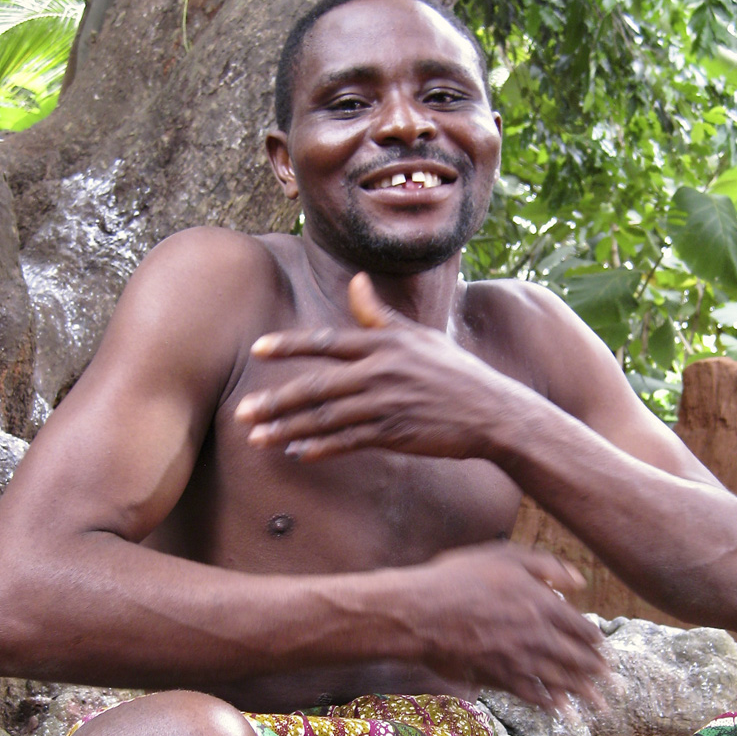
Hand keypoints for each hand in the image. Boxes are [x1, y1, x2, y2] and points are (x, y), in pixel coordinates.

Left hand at [235, 273, 522, 460]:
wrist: (493, 412)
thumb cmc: (455, 373)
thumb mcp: (418, 336)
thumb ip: (379, 314)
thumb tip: (355, 282)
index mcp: (382, 344)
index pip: (326, 342)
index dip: (289, 346)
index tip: (258, 349)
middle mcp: (380, 372)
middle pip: (315, 386)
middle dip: (275, 400)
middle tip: (243, 411)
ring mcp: (386, 404)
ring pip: (326, 418)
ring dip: (288, 429)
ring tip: (257, 438)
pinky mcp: (395, 433)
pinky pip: (348, 442)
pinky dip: (321, 449)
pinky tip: (298, 454)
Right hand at [415, 542, 609, 712]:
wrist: (420, 611)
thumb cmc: (458, 577)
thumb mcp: (504, 556)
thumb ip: (546, 566)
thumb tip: (580, 581)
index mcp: (543, 603)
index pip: (581, 627)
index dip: (597, 642)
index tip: (607, 652)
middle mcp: (537, 634)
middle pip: (577, 659)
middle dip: (600, 675)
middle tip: (618, 687)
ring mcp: (518, 658)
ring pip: (560, 680)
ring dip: (582, 695)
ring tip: (599, 707)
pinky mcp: (498, 676)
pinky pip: (531, 693)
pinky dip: (547, 702)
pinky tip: (557, 709)